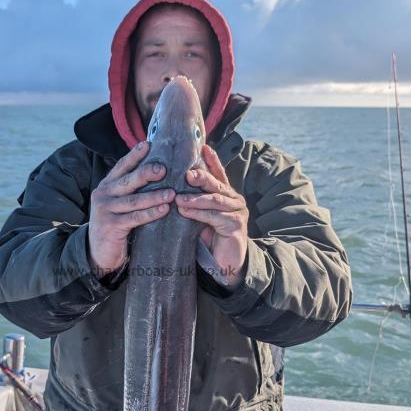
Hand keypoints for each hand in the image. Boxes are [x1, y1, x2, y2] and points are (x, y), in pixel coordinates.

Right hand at [88, 141, 174, 275]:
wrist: (98, 252)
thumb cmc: (114, 225)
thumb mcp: (118, 204)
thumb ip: (129, 190)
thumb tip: (154, 172)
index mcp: (106, 186)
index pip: (121, 166)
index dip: (134, 155)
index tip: (148, 144)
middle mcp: (103, 194)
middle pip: (128, 180)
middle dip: (147, 173)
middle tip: (164, 169)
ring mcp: (106, 210)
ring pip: (133, 200)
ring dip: (154, 196)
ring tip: (171, 193)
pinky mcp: (111, 226)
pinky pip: (134, 218)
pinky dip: (150, 214)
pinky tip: (163, 210)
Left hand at [175, 144, 247, 287]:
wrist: (225, 263)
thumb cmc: (210, 239)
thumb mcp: (201, 217)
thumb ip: (194, 203)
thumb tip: (173, 189)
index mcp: (225, 195)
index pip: (218, 174)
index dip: (212, 160)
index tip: (204, 147)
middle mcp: (234, 200)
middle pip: (216, 184)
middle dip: (201, 177)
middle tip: (186, 173)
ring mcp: (237, 212)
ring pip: (215, 200)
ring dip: (195, 198)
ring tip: (178, 197)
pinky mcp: (236, 225)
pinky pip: (215, 216)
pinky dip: (198, 213)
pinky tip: (185, 211)